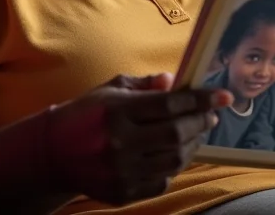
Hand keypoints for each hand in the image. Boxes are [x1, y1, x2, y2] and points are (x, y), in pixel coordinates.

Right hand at [46, 73, 232, 205]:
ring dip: (193, 144)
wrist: (53, 153)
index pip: (169, 105)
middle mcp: (120, 142)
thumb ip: (144, 85)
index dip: (200, 99)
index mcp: (117, 110)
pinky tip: (174, 152)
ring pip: (174, 159)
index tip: (221, 95)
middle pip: (176, 133)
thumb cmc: (86, 114)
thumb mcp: (110, 89)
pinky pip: (162, 180)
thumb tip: (174, 82)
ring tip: (196, 132)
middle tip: (211, 114)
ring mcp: (122, 171)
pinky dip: (174, 165)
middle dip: (201, 121)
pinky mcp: (123, 192)